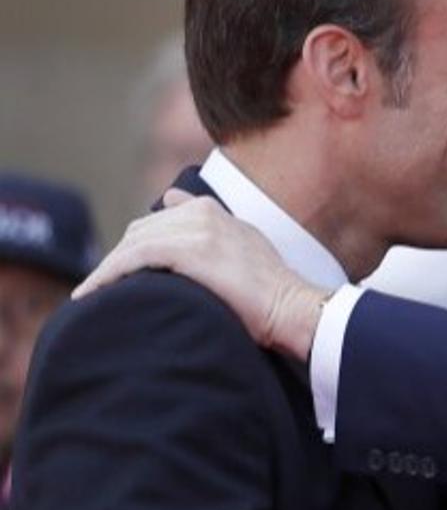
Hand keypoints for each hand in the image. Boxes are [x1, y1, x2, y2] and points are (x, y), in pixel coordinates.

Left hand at [73, 190, 327, 360]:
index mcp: (214, 211)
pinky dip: (107, 274)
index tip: (126, 270)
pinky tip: (92, 292)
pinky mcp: (189, 251)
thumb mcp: (242, 248)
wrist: (292, 307)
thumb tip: (171, 202)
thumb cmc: (270, 292)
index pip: (159, 219)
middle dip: (118, 257)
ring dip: (108, 268)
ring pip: (133, 243)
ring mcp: (198, 229)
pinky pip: (133, 257)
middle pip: (140, 229)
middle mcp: (204, 213)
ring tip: (93, 294)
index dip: (138, 244)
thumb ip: (210, 229)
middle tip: (104, 288)